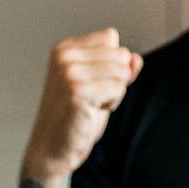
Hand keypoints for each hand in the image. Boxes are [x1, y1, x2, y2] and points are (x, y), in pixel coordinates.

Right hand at [20, 28, 141, 181]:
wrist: (52, 150)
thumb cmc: (74, 118)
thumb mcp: (100, 87)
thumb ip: (119, 68)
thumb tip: (136, 59)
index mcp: (64, 48)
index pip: (111, 37)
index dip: (111, 64)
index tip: (91, 84)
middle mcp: (64, 55)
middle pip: (120, 54)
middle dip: (115, 80)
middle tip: (90, 99)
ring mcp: (69, 72)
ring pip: (122, 72)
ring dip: (113, 94)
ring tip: (89, 106)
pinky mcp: (77, 91)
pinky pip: (118, 88)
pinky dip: (111, 104)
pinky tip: (90, 112)